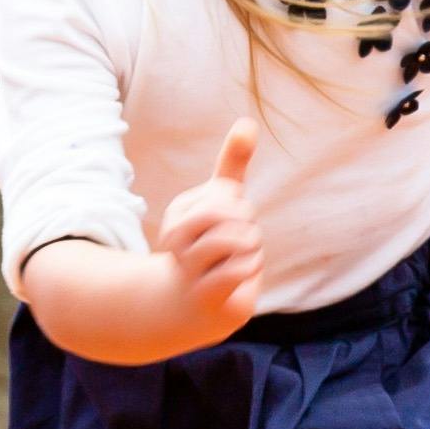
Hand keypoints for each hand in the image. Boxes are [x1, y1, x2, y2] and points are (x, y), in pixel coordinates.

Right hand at [154, 121, 267, 323]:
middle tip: (240, 244)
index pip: (227, 195)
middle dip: (249, 226)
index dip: (239, 208)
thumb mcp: (221, 202)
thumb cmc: (211, 247)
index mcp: (179, 214)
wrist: (193, 307)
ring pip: (241, 241)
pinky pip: (241, 270)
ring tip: (242, 260)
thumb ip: (232, 162)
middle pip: (233, 214)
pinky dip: (251, 271)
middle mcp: (176, 239)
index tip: (225, 225)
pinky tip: (240, 278)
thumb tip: (247, 122)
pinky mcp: (205, 294)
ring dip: (253, 251)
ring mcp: (188, 268)